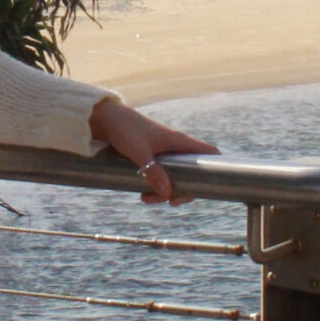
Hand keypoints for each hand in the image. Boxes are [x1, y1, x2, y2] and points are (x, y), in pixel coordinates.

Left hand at [89, 99, 216, 203]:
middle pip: (190, 173)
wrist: (104, 118)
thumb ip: (153, 172)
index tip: (203, 188)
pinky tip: (142, 192)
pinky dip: (154, 186)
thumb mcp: (139, 152)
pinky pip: (160, 175)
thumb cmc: (123, 129)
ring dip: (164, 192)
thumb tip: (167, 194)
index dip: (215, 169)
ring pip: (173, 176)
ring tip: (145, 198)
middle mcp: (175, 146)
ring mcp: (163, 152)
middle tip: (169, 202)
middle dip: (181, 190)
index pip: (209, 152)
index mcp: (179, 141)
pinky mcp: (150, 156)